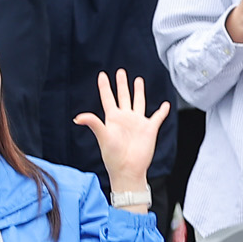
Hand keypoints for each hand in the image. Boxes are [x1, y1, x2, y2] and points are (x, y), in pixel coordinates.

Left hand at [73, 68, 170, 196]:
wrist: (128, 169)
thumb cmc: (113, 156)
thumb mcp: (103, 136)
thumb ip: (93, 123)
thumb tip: (77, 118)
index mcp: (112, 118)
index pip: (108, 98)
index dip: (105, 86)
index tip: (102, 75)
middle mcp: (125, 118)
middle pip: (123, 96)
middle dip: (122, 84)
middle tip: (121, 71)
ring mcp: (137, 123)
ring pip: (138, 102)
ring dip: (138, 91)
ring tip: (138, 80)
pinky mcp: (149, 129)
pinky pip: (157, 117)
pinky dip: (162, 111)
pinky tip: (165, 105)